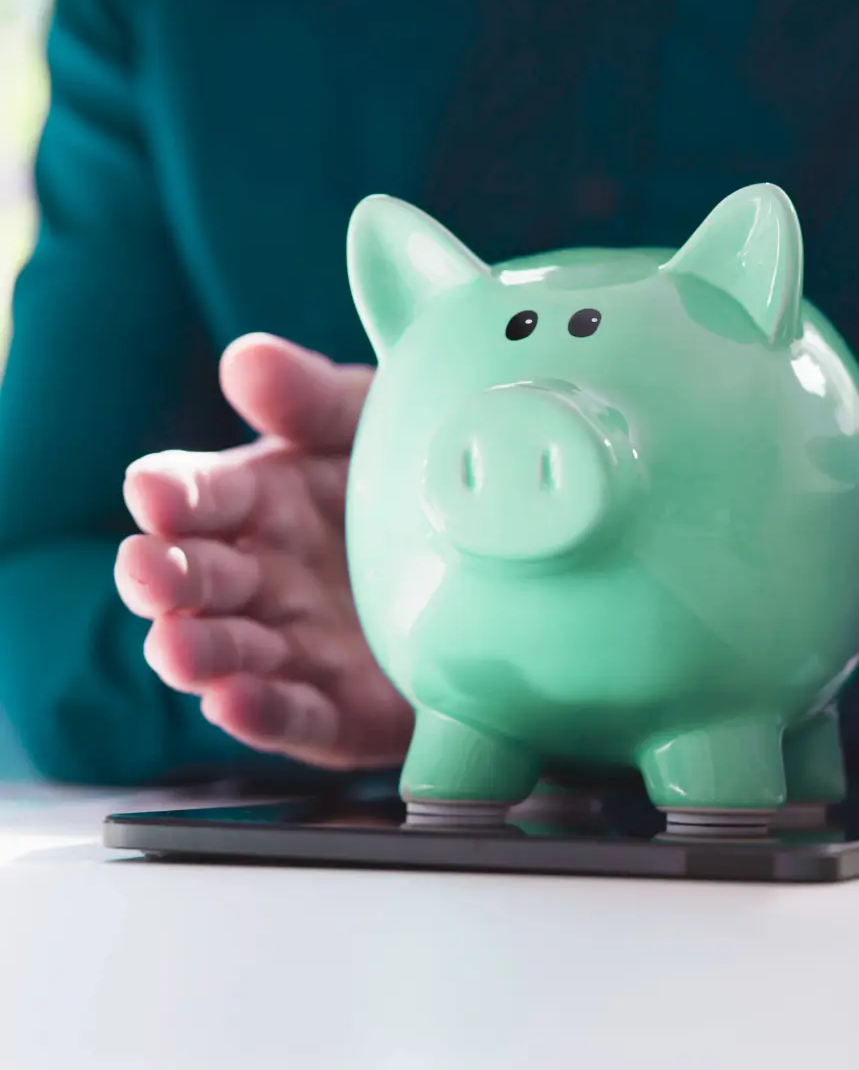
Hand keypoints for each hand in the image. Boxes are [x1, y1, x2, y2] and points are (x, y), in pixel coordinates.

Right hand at [114, 334, 411, 768]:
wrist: (493, 566)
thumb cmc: (410, 484)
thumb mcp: (372, 425)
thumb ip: (314, 398)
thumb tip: (248, 359)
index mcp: (263, 501)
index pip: (205, 493)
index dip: (177, 491)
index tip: (153, 489)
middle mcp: (266, 576)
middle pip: (203, 579)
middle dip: (168, 576)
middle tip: (149, 571)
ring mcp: (298, 646)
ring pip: (234, 654)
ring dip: (200, 653)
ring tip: (175, 647)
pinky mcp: (337, 711)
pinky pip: (297, 717)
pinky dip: (263, 715)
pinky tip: (234, 703)